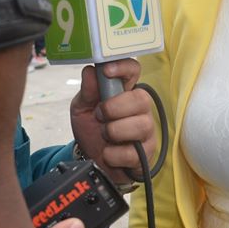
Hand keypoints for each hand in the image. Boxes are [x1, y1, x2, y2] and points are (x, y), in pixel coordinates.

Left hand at [70, 59, 156, 184]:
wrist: (90, 160)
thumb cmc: (91, 129)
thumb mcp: (81, 108)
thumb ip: (87, 91)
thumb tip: (90, 70)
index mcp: (124, 91)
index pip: (133, 70)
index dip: (123, 68)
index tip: (107, 71)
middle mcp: (140, 108)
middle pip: (141, 98)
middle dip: (115, 108)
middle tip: (100, 115)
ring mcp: (146, 130)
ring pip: (141, 125)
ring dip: (114, 132)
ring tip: (104, 136)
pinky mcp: (147, 153)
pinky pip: (134, 152)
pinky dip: (114, 154)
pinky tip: (109, 152)